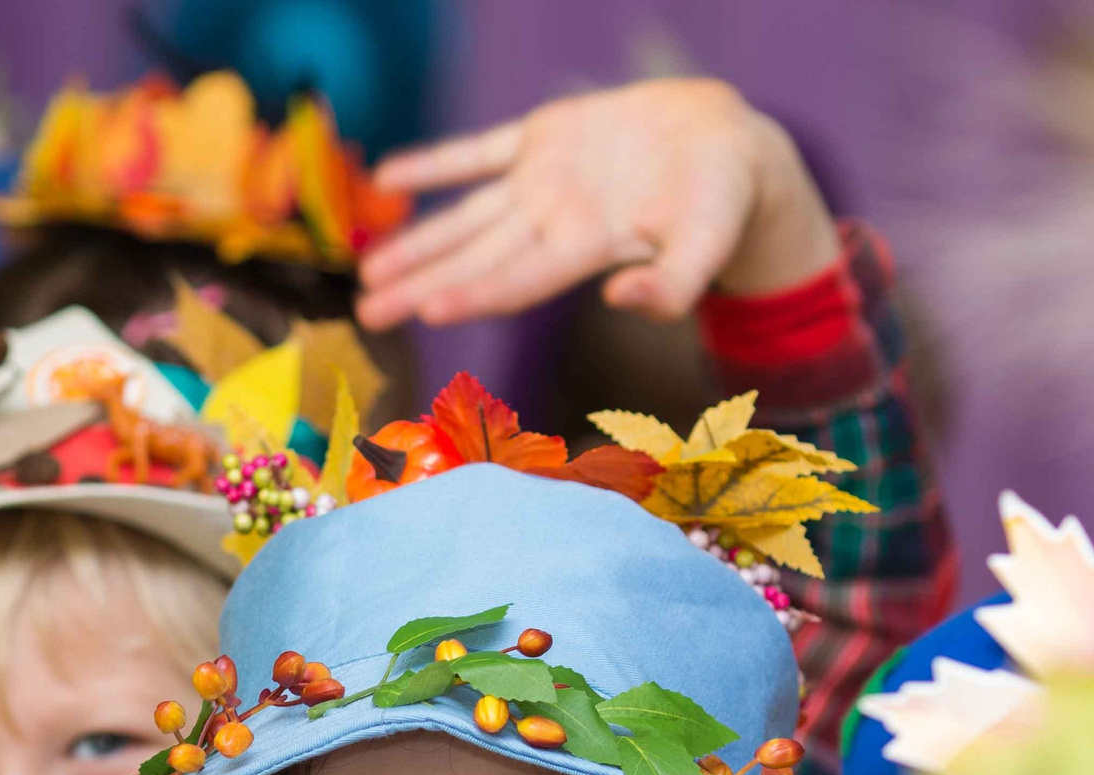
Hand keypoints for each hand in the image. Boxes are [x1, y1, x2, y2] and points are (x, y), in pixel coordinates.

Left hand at [355, 80, 839, 329]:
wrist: (726, 148)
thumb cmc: (722, 204)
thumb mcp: (709, 243)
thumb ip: (675, 284)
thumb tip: (624, 300)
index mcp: (587, 249)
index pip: (519, 279)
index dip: (475, 293)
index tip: (428, 312)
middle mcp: (552, 223)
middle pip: (475, 260)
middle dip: (421, 286)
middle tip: (367, 315)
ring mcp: (541, 184)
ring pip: (465, 219)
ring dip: (416, 243)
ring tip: (369, 274)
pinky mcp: (540, 141)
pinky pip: (476, 154)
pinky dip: (435, 165)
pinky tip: (388, 178)